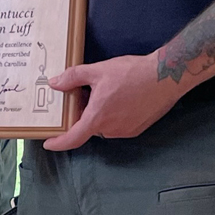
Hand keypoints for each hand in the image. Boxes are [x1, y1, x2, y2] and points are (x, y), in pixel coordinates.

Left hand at [42, 54, 182, 151]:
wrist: (165, 77)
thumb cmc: (132, 73)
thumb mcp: (97, 70)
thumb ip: (73, 78)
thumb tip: (55, 83)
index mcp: (98, 118)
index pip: (73, 138)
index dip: (59, 143)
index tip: (48, 143)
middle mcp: (111, 129)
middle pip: (88, 127)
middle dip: (82, 114)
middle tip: (81, 95)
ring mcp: (126, 131)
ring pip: (103, 125)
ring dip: (98, 113)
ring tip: (102, 91)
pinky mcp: (137, 128)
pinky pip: (117, 125)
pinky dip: (111, 115)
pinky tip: (117, 96)